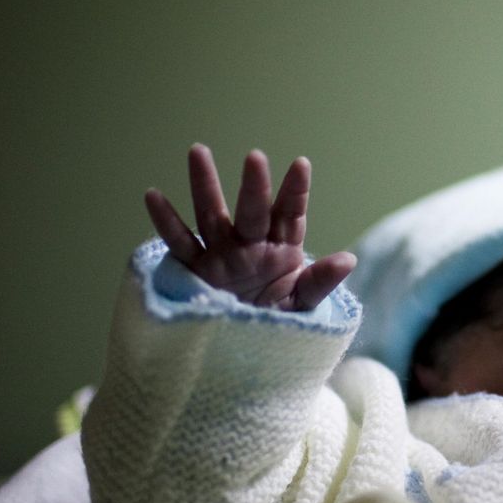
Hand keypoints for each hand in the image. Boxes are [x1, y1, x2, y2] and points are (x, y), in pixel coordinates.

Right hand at [144, 144, 356, 311]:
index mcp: (282, 247)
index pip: (291, 214)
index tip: (301, 163)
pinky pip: (180, 244)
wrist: (245, 351)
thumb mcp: (302, 305)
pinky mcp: (197, 269)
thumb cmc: (278, 322)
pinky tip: (153, 195)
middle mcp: (250, 243)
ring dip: (205, 185)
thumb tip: (348, 260)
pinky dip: (167, 222)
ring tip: (197, 151)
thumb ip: (319, 282)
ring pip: (212, 215)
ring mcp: (221, 253)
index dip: (295, 191)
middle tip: (254, 157)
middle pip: (252, 210)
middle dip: (253, 186)